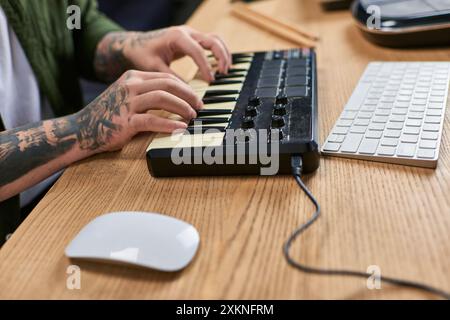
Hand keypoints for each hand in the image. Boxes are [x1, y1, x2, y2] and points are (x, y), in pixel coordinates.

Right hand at [76, 70, 201, 152]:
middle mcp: (130, 86)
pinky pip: (152, 120)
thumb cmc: (108, 115)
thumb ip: (147, 95)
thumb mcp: (127, 97)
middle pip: (167, 85)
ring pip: (162, 99)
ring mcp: (127, 103)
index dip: (184, 87)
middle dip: (188, 95)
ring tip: (192, 116)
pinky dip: (169, 124)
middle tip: (199, 106)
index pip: (165, 78)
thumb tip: (176, 101)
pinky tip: (180, 129)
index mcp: (132, 77)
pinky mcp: (126, 121)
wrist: (82, 130)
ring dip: (182, 108)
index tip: (195, 98)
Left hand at [95, 26, 231, 82]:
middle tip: (223, 73)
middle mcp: (186, 32)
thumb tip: (188, 92)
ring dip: (223, 53)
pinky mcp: (192, 39)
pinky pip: (210, 43)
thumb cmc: (142, 54)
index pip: (198, 51)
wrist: (135, 44)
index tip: (211, 81)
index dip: (206, 67)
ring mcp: (190, 34)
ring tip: (225, 70)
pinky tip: (219, 67)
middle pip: (212, 40)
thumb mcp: (154, 68)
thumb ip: (171, 78)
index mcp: (177, 37)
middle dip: (221, 57)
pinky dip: (218, 53)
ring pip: (215, 39)